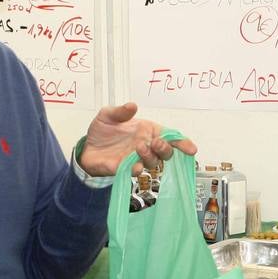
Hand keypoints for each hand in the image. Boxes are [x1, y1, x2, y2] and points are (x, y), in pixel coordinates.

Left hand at [78, 102, 196, 175]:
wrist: (86, 147)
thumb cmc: (102, 130)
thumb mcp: (108, 115)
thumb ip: (120, 111)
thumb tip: (132, 106)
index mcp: (147, 131)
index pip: (170, 137)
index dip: (182, 143)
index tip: (191, 149)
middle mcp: (146, 146)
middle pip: (166, 152)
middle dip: (165, 148)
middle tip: (156, 142)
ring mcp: (136, 159)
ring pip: (153, 162)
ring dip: (150, 156)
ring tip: (139, 147)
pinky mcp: (125, 169)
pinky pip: (136, 172)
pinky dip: (137, 169)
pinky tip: (135, 166)